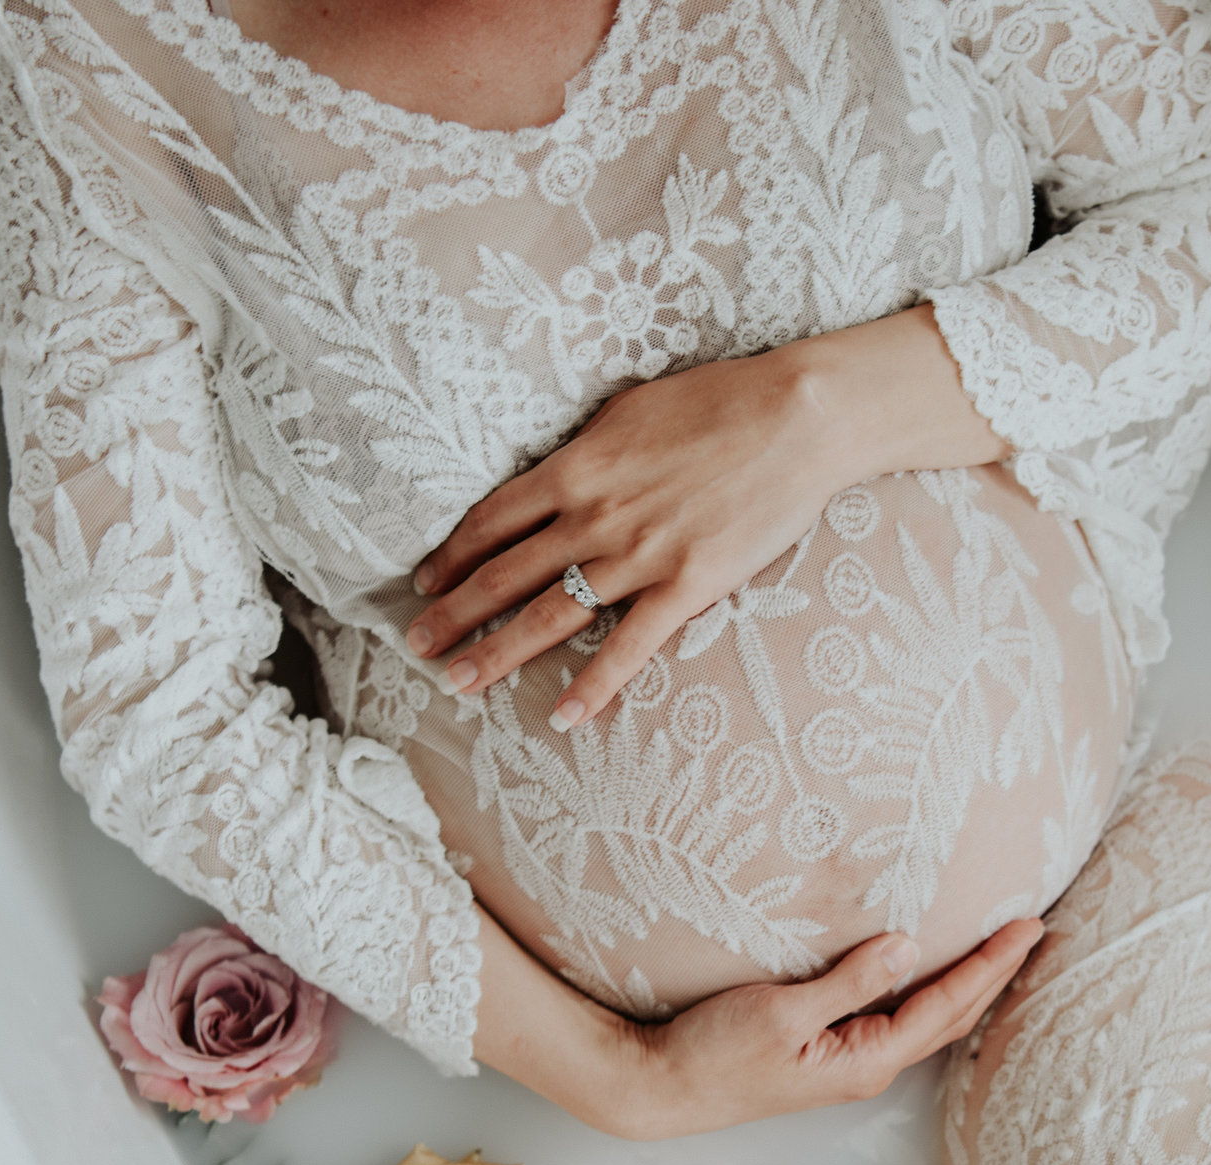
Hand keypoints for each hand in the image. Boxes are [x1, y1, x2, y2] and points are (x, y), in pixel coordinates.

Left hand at [403, 306, 1004, 730]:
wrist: (797, 418)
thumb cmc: (721, 401)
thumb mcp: (632, 410)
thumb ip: (588, 450)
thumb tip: (558, 470)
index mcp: (576, 467)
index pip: (492, 519)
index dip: (451, 555)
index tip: (422, 580)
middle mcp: (593, 516)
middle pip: (503, 573)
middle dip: (451, 612)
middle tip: (413, 645)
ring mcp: (637, 556)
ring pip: (549, 615)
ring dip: (497, 652)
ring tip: (457, 683)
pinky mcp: (685, 587)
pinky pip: (628, 647)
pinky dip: (593, 687)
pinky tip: (562, 717)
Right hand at [590, 921, 1044, 1139]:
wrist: (665, 1089)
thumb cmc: (714, 1052)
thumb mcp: (783, 1012)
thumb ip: (850, 981)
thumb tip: (910, 947)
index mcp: (866, 1059)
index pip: (946, 1004)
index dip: (990, 964)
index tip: (1027, 926)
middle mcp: (868, 1068)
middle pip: (951, 1018)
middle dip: (995, 975)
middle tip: (1034, 929)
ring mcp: (849, 1065)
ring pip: (929, 1023)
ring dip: (969, 987)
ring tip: (1003, 952)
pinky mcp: (829, 1056)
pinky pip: (899, 1021)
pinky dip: (930, 995)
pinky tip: (934, 977)